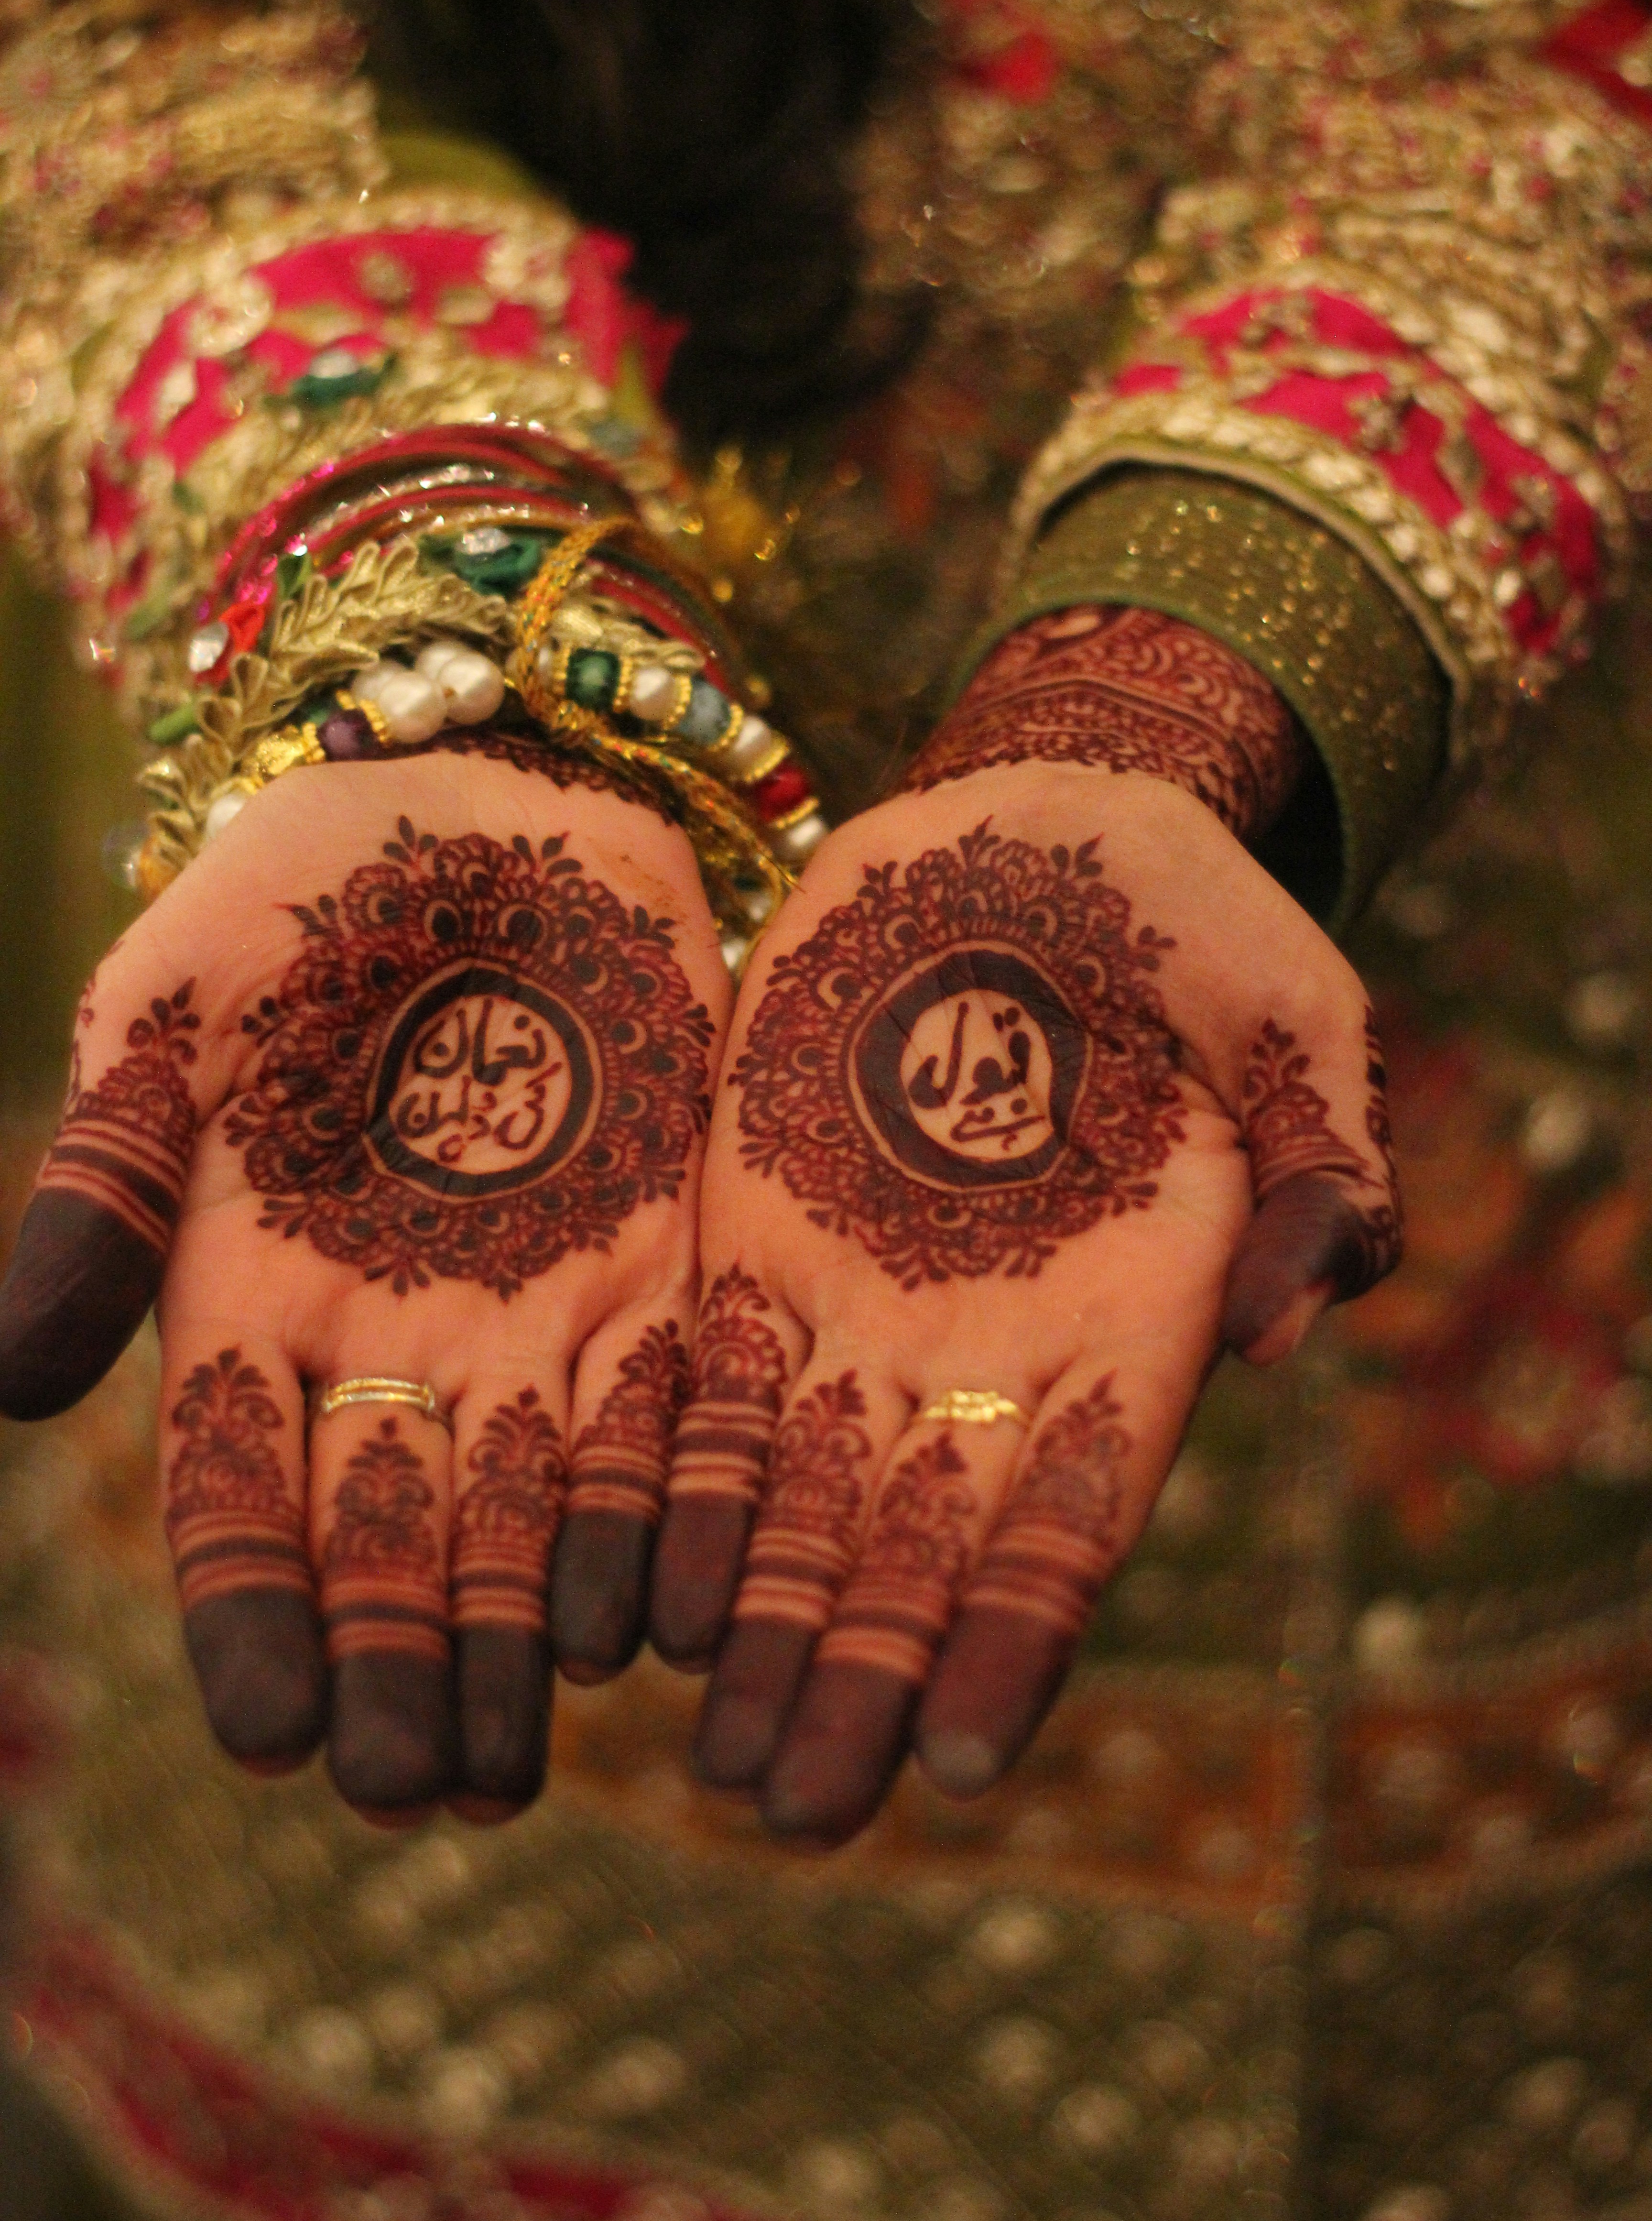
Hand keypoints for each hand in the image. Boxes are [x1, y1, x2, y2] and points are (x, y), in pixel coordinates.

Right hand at [0, 736, 727, 1819]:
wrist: (485, 799)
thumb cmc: (300, 896)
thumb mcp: (174, 1012)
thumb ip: (104, 1185)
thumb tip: (10, 1384)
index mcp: (254, 1291)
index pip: (242, 1491)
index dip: (254, 1612)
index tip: (274, 1732)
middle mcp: (392, 1333)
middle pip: (391, 1538)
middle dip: (401, 1670)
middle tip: (417, 1794)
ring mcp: (531, 1305)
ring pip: (523, 1515)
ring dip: (519, 1642)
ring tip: (523, 1759)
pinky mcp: (655, 1257)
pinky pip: (658, 1416)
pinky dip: (653, 1516)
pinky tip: (654, 1616)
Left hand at [650, 762, 1396, 1845]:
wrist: (1035, 828)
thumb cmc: (1190, 920)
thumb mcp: (1296, 1015)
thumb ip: (1320, 1163)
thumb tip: (1291, 1327)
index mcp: (1131, 1317)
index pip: (1074, 1510)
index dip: (1020, 1629)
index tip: (968, 1754)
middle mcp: (992, 1344)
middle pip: (923, 1545)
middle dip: (864, 1676)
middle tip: (798, 1807)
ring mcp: (868, 1298)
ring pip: (806, 1501)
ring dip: (762, 1626)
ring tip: (711, 1756)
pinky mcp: (757, 1235)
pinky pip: (710, 1388)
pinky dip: (676, 1491)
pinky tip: (634, 1593)